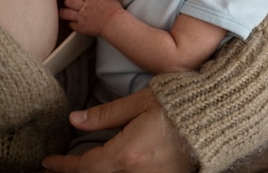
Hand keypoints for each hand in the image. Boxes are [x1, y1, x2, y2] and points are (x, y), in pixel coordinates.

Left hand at [42, 88, 195, 172]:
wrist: (218, 115)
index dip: (64, 165)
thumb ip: (106, 115)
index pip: (85, 167)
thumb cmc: (180, 103)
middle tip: (62, 166)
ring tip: (86, 163)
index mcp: (127, 154)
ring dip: (98, 172)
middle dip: (78, 172)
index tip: (49, 162)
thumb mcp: (139, 102)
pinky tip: (114, 164)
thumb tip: (76, 120)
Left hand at [59, 0, 123, 34]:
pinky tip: (76, 24)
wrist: (114, 23)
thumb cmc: (115, 12)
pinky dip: (72, 24)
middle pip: (68, 0)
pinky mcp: (81, 27)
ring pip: (65, 13)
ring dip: (65, 12)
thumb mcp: (112, 0)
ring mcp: (81, 17)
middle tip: (71, 3)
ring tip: (67, 13)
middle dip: (69, 1)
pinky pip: (71, 25)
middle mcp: (83, 6)